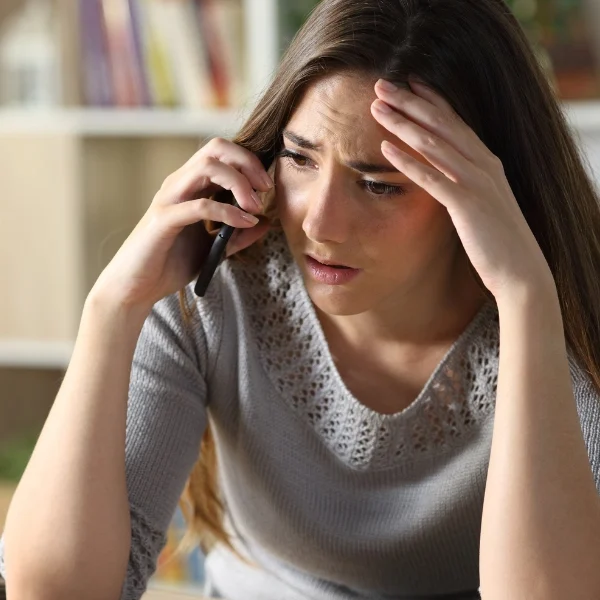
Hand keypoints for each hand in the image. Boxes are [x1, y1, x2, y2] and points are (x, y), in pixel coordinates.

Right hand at [90, 137, 272, 311]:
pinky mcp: (163, 220)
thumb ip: (238, 235)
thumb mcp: (214, 248)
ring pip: (207, 167)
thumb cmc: (171, 264)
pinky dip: (228, 212)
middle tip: (266, 189)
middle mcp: (179, 184)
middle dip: (247, 163)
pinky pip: (200, 205)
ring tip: (255, 207)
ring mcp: (169, 199)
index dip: (249, 162)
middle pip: (216, 148)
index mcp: (190, 186)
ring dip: (239, 183)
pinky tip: (244, 223)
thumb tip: (265, 223)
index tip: (267, 187)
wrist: (137, 287)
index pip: (221, 153)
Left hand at [370, 77, 553, 301]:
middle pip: (441, 123)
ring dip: (403, 123)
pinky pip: (432, 177)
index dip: (430, 99)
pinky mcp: (467, 203)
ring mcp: (476, 182)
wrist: (521, 271)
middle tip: (381, 84)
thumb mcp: (482, 204)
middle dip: (410, 101)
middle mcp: (483, 164)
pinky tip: (384, 149)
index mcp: (487, 162)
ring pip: (434, 143)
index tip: (408, 83)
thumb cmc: (497, 241)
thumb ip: (464, 186)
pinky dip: (407, 160)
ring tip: (376, 107)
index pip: (455, 121)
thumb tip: (443, 179)